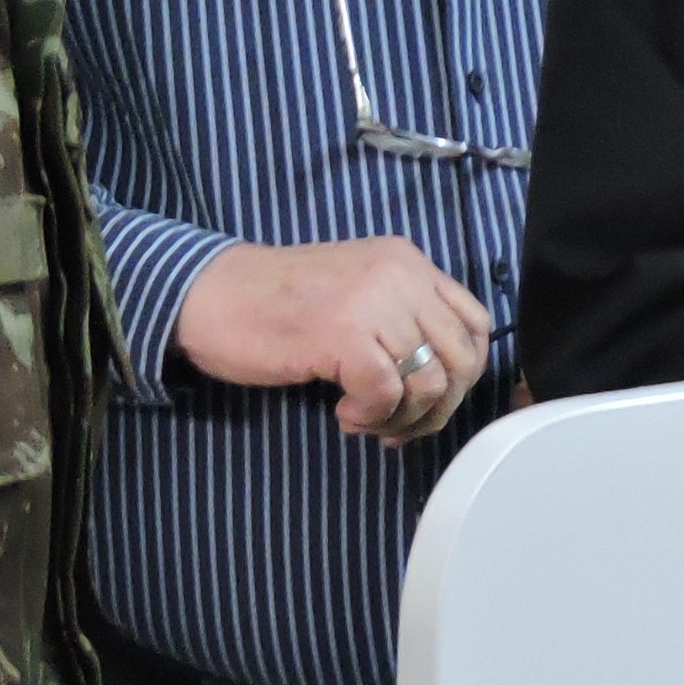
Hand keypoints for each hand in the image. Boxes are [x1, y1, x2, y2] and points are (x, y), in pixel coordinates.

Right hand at [171, 237, 493, 442]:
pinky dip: (371, 416)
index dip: (462, 373)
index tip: (428, 400)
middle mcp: (398, 272)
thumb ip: (401, 320)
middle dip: (437, 407)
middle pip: (461, 357)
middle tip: (397, 424)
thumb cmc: (275, 303)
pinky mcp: (342, 333)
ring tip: (365, 419)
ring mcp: (372, 300)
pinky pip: (387, 394)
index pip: (475, 322)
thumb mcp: (355, 293)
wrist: (208, 294)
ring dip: (401, 417)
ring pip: (429, 382)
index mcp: (406, 260)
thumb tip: (440, 386)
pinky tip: (343, 413)